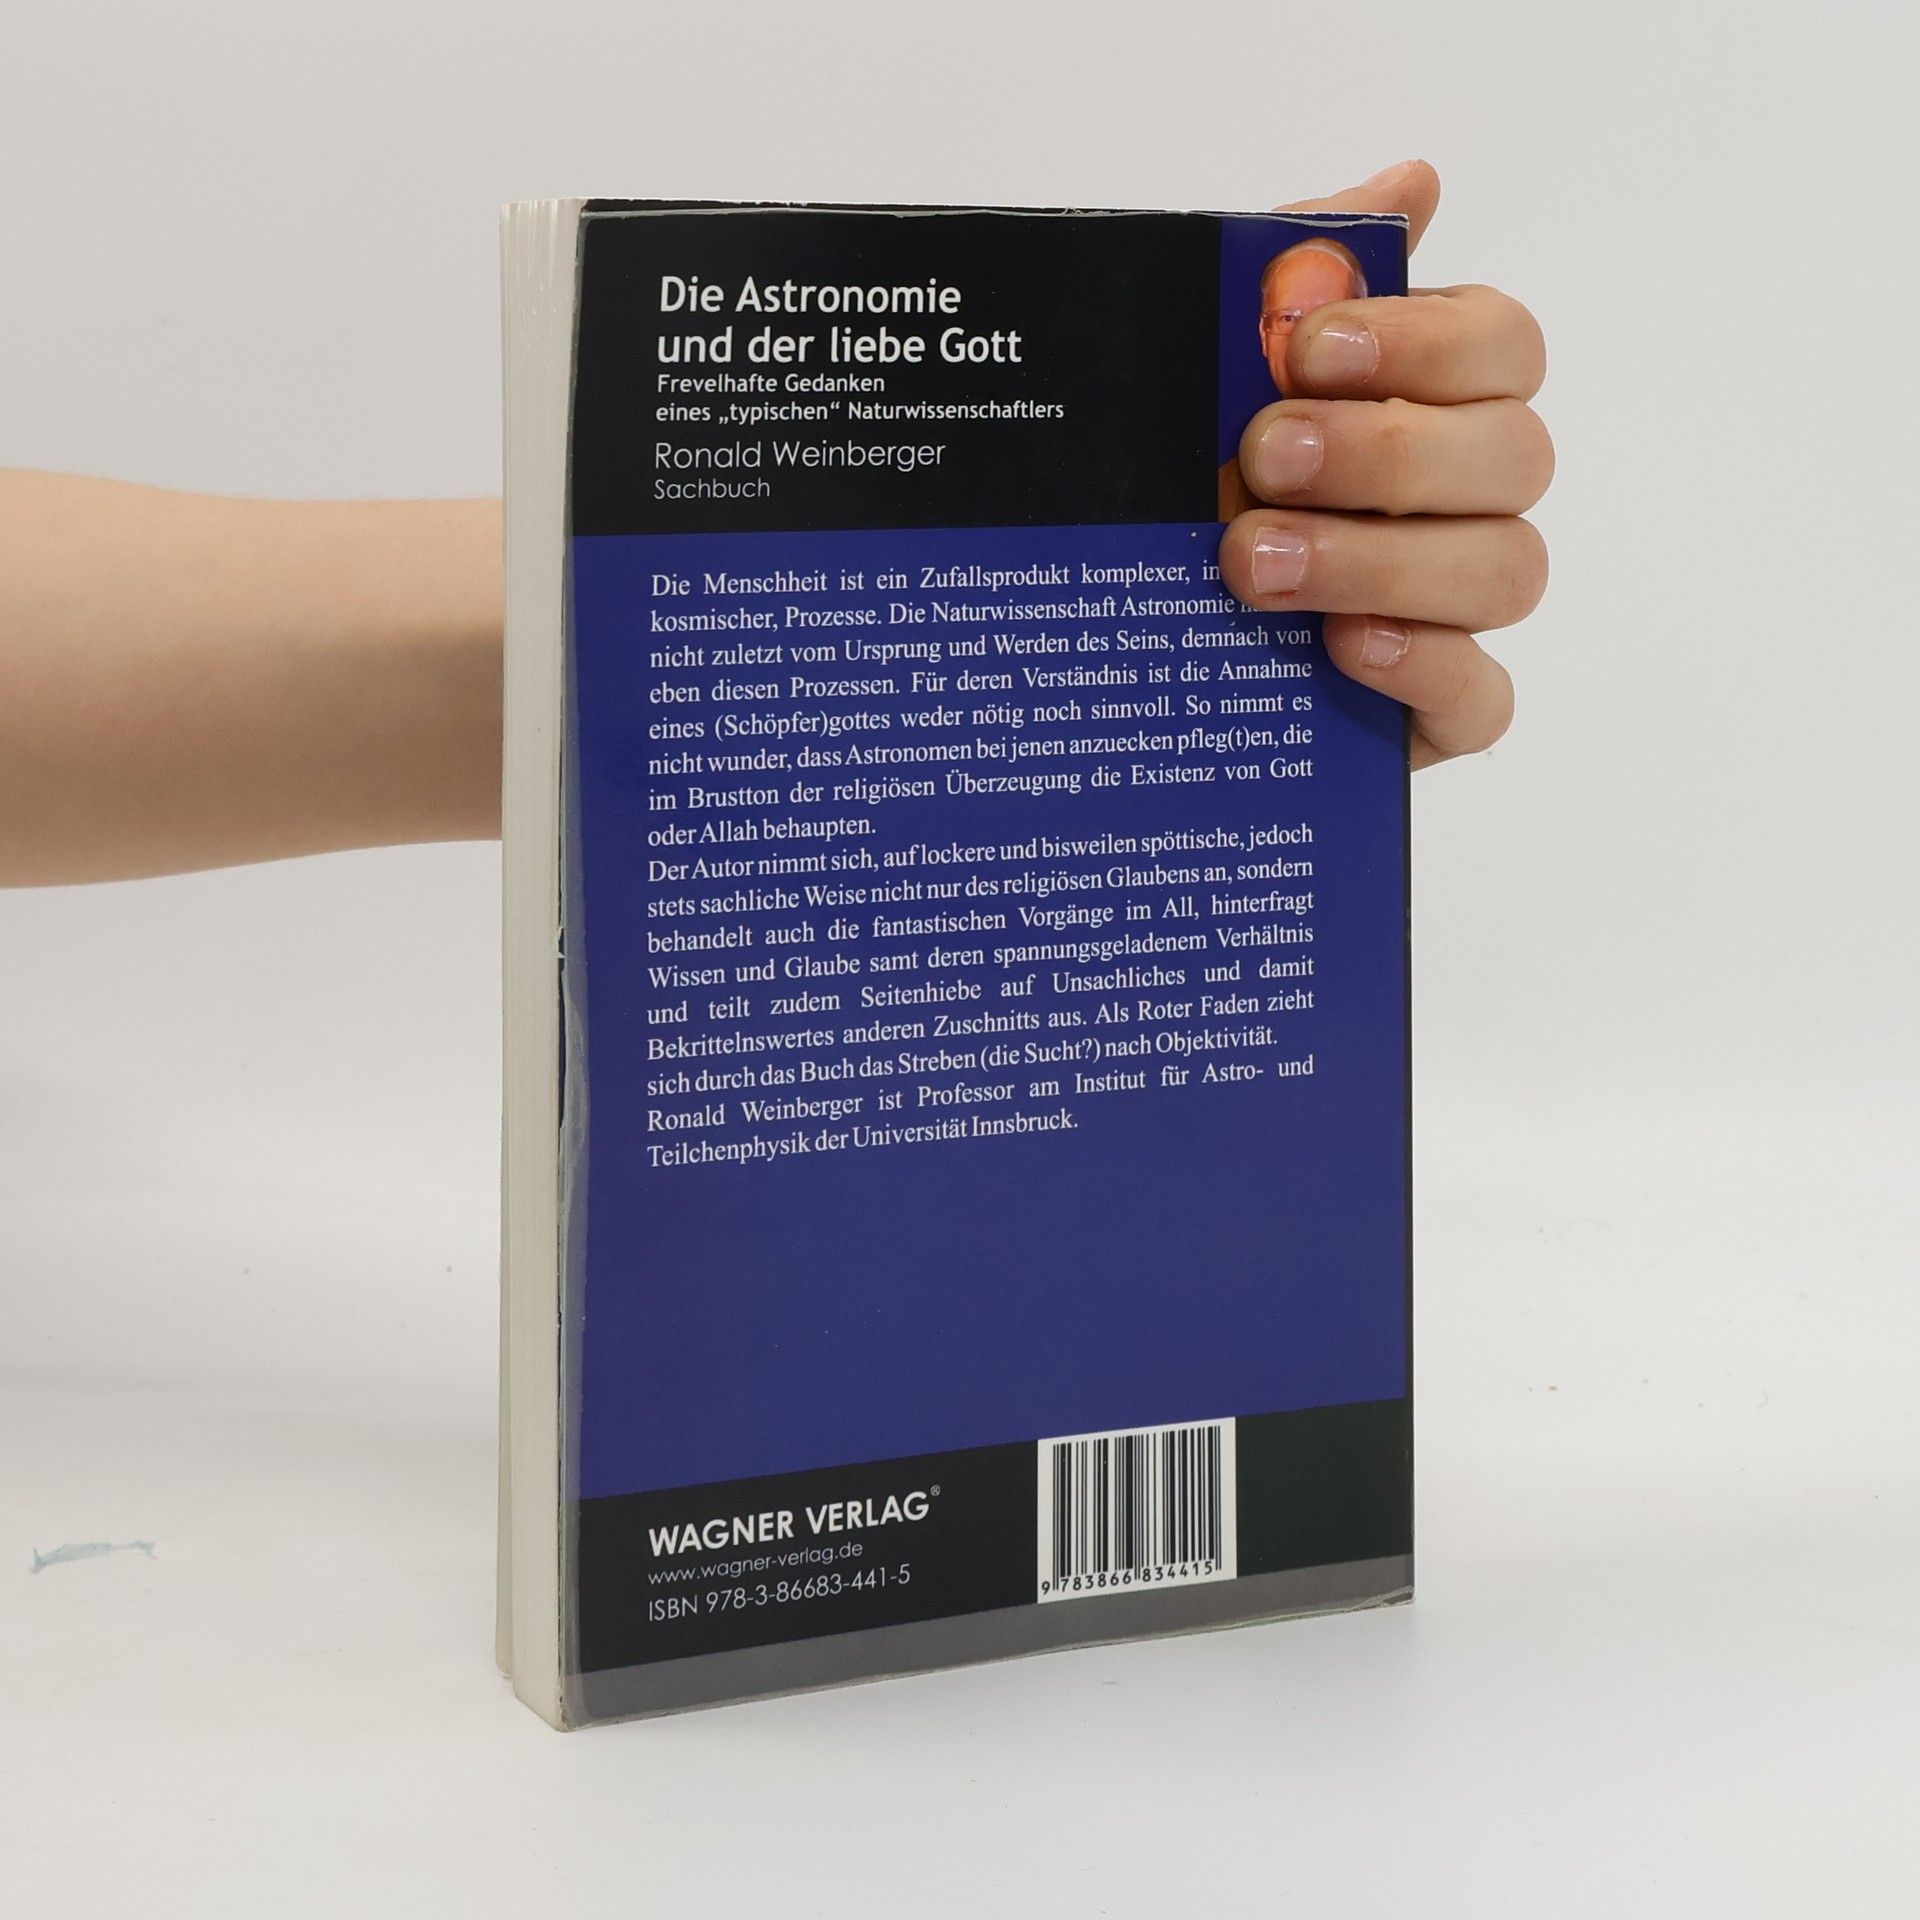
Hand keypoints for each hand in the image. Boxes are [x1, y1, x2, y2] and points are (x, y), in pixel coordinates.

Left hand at [1217, 161, 1550, 768]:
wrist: (1117, 638)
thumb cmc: (1194, 484)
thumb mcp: (1216, 370)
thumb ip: (1304, 271)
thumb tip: (1413, 182)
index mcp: (1437, 400)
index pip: (1503, 345)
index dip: (1424, 341)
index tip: (1308, 352)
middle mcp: (1469, 501)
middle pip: (1514, 457)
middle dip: (1387, 453)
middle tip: (1264, 461)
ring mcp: (1460, 611)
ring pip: (1505, 571)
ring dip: (1381, 558)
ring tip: (1255, 564)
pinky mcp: (1437, 713)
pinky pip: (1483, 697)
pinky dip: (1425, 668)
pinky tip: (1344, 646)